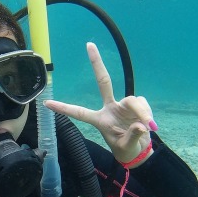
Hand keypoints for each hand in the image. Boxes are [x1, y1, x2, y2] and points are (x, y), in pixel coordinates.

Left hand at [44, 43, 155, 166]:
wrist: (140, 151)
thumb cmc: (126, 149)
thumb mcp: (126, 147)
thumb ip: (133, 135)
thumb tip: (141, 124)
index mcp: (100, 119)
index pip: (79, 112)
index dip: (64, 108)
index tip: (46, 102)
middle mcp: (110, 108)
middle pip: (104, 81)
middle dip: (96, 63)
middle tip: (89, 45)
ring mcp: (123, 105)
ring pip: (133, 100)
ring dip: (141, 112)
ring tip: (149, 126)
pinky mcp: (137, 105)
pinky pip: (142, 103)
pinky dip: (147, 113)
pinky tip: (151, 124)